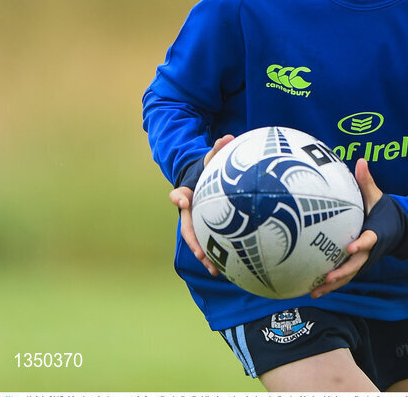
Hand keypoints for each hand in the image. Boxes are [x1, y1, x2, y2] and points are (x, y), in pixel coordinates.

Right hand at [168, 134, 233, 276]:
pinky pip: (209, 244)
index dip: (179, 197)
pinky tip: (227, 270)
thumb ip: (218, 149)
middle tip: (200, 252)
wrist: (203, 180)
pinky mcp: (205, 229)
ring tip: (214, 270)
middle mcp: (188, 210)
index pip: (178, 194)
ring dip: (204, 256)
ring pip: (196, 241)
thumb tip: (229, 137)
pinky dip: (216, 256)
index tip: (184, 200)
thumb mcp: (212, 158)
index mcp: (187, 193)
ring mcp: (196, 222)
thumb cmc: (209, 169)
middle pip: (186, 228)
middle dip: (193, 241)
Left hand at [310, 158, 381, 298]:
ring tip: (315, 291)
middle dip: (343, 272)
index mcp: (376, 233)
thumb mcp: (377, 196)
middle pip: (356, 264)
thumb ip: (367, 181)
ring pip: (348, 276)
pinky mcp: (356, 265)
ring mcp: (363, 260)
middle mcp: (370, 251)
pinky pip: (343, 277)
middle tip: (328, 277)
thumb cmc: (383, 210)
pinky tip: (312, 290)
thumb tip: (361, 161)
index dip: (360, 245)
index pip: (369, 240)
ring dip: (333, 285)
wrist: (397, 229)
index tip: (349, 247)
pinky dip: (330, 286)